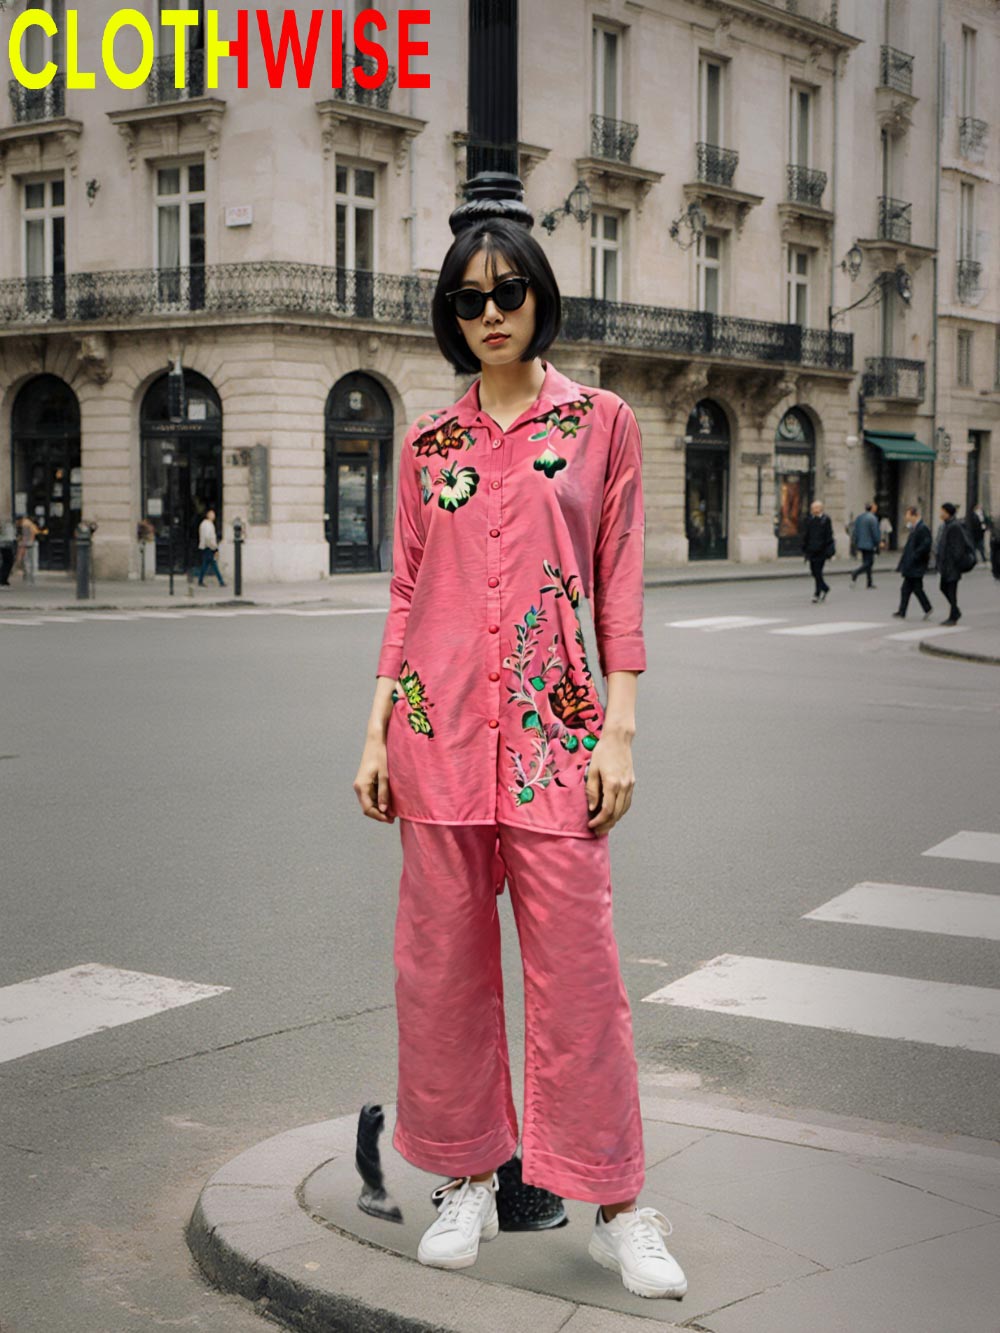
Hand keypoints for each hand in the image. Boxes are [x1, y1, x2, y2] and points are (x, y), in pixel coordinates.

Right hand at [353, 680, 402, 822]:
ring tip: (394, 809)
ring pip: (370, 801)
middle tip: (395, 817)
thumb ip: (384, 793)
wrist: (376, 739)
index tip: (391, 819)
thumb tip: (384, 810)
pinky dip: (380, 799)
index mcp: (361, 786)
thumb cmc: (381, 755)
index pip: (368, 809)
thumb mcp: (385, 775)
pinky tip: (390, 799)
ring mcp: (362, 783)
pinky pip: (372, 794)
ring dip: (381, 807)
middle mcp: (359, 786)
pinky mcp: (366, 780)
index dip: (379, 817)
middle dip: (380, 813)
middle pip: (368, 807)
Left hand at [585, 729, 634, 836]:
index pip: (607, 810)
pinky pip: (627, 802)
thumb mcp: (592, 770)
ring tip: (604, 826)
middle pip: (616, 813)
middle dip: (606, 825)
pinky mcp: (632, 783)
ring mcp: (630, 785)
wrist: (618, 740)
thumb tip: (592, 807)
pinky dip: (620, 811)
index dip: (599, 821)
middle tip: (597, 831)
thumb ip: (592, 790)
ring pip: (623, 810)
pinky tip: (613, 814)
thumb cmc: (603, 752)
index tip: (591, 825)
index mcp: (612, 784)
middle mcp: (624, 786)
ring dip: (614, 820)